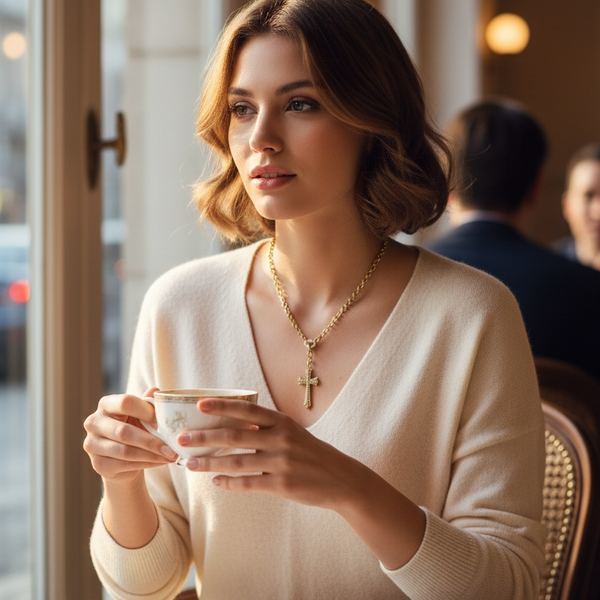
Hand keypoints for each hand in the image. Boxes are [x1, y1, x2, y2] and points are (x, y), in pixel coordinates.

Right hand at [83, 387, 177, 482]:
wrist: (122, 457)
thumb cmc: (135, 428)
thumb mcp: (142, 414)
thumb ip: (148, 403)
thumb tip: (156, 390)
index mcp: (106, 404)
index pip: (126, 402)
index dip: (147, 411)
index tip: (165, 420)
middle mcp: (94, 422)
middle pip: (125, 432)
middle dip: (152, 441)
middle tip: (172, 448)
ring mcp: (92, 445)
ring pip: (126, 451)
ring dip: (152, 455)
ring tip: (170, 456)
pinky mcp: (98, 464)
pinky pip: (125, 465)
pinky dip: (147, 464)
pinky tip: (160, 462)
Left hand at [179, 399, 367, 509]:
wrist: (340, 479)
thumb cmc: (311, 453)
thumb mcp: (293, 432)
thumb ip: (267, 427)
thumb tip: (234, 422)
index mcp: (282, 421)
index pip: (247, 409)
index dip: (222, 406)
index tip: (199, 404)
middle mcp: (280, 438)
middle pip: (235, 435)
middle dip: (205, 436)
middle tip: (181, 438)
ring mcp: (281, 462)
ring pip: (236, 461)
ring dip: (209, 463)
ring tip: (189, 464)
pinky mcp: (281, 485)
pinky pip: (248, 483)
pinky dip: (229, 483)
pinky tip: (215, 482)